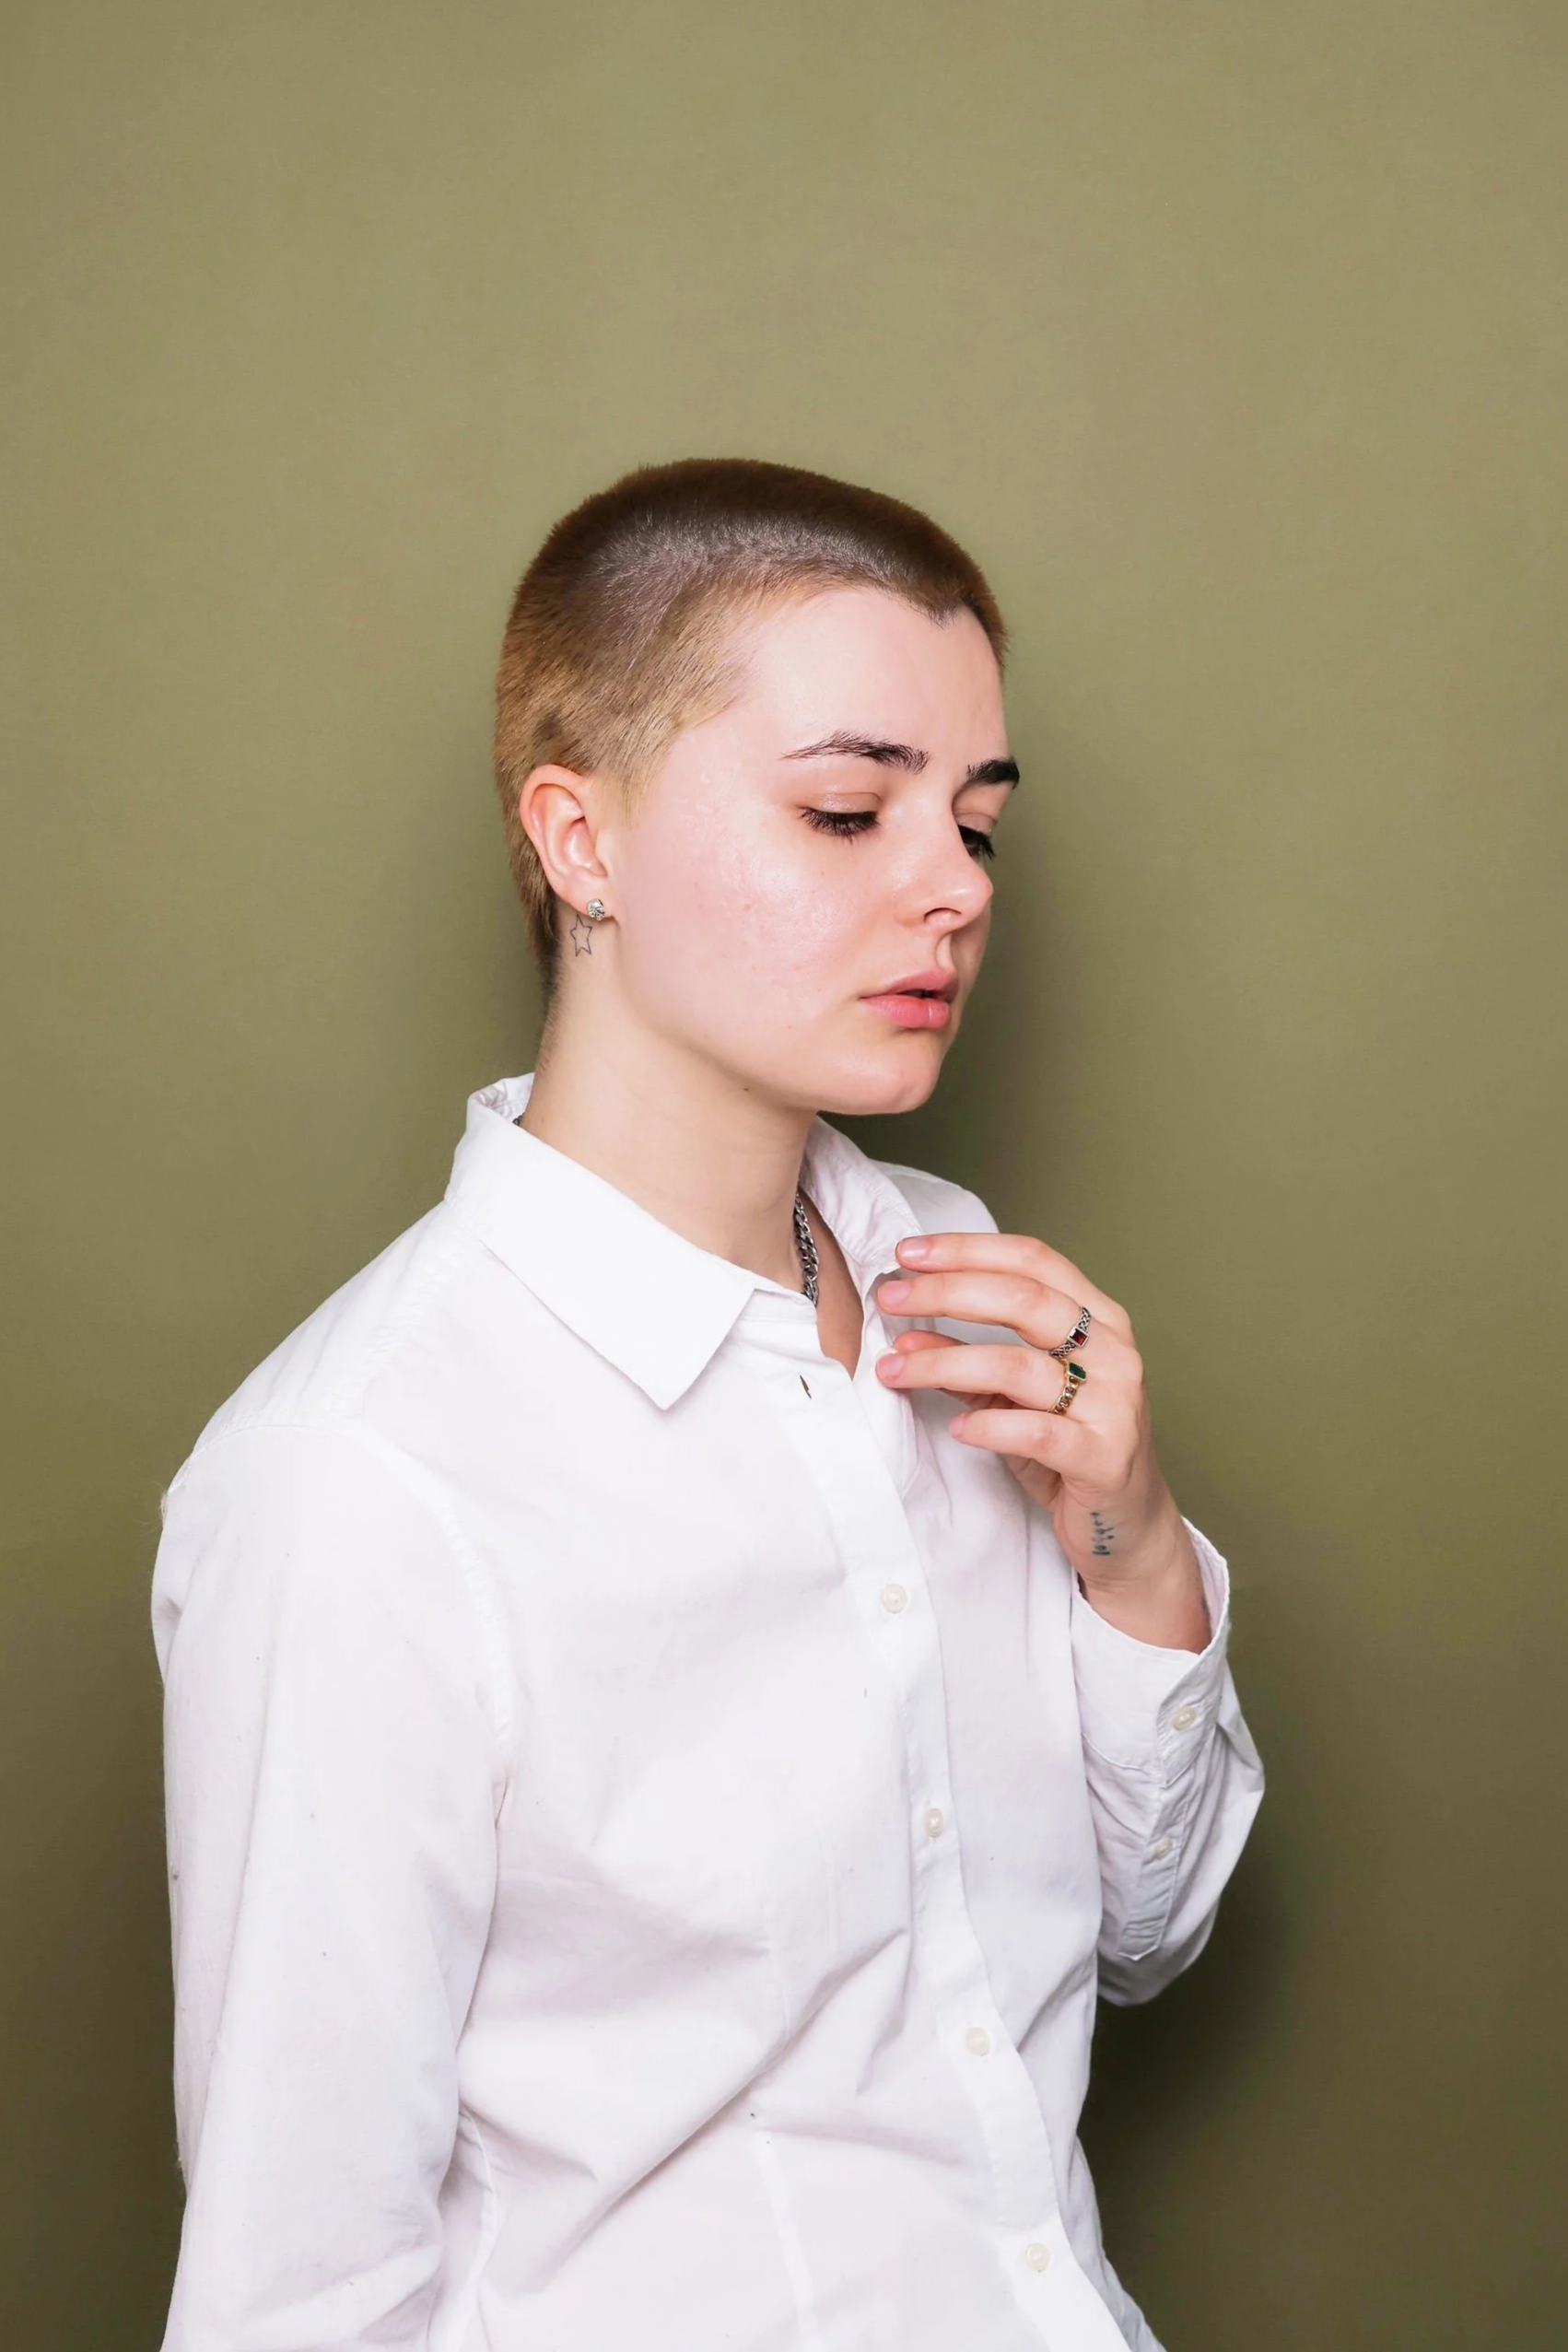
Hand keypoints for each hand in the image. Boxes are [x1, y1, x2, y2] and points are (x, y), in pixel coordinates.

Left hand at [874, 1230, 1209, 1652]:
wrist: (1127, 1525)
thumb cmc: (1069, 1450)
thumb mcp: (1016, 1398)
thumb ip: (969, 1363)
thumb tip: (907, 1332)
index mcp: (1099, 1319)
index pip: (1033, 1260)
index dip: (968, 1249)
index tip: (909, 1252)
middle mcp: (1114, 1352)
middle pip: (1024, 1298)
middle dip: (946, 1291)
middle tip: (889, 1297)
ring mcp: (1115, 1404)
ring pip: (1020, 1366)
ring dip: (944, 1363)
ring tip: (894, 1368)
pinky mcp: (1106, 1457)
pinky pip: (1039, 1433)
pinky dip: (990, 1426)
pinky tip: (956, 1428)